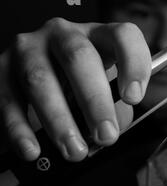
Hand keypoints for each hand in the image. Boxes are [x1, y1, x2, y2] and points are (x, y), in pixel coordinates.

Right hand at [0, 18, 151, 161]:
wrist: (35, 83)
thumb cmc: (81, 90)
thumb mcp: (105, 92)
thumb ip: (115, 108)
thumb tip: (109, 132)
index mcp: (98, 37)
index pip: (123, 36)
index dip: (132, 64)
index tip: (133, 98)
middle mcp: (63, 35)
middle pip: (79, 57)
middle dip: (95, 101)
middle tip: (106, 135)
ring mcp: (28, 49)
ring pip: (40, 79)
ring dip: (59, 120)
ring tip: (74, 150)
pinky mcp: (0, 69)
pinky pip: (8, 100)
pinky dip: (20, 129)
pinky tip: (34, 149)